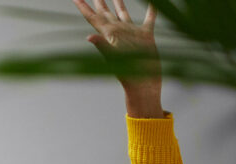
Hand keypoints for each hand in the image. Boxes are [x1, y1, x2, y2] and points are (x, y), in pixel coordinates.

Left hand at [73, 0, 163, 117]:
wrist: (144, 83)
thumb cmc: (128, 74)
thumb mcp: (113, 57)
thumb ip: (102, 45)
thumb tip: (89, 37)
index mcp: (108, 34)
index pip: (92, 17)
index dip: (82, 6)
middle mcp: (118, 31)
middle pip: (105, 12)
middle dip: (98, 1)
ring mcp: (131, 32)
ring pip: (123, 12)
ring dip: (119, 2)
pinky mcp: (146, 35)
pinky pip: (149, 18)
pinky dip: (151, 9)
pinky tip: (152, 1)